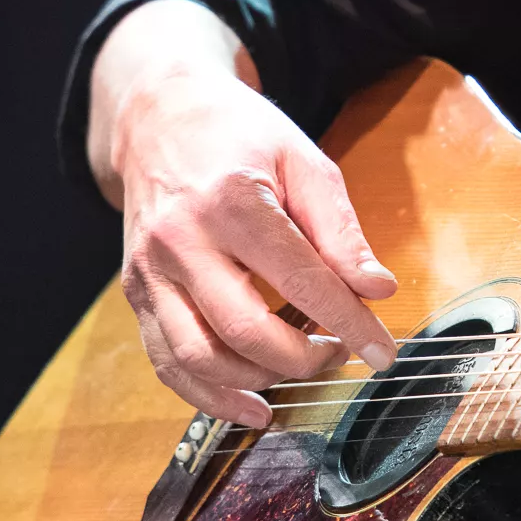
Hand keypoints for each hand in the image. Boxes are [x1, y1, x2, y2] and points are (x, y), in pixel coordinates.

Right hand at [92, 0, 397, 426]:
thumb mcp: (303, 160)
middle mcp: (180, 240)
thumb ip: (340, 229)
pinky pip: (166, 362)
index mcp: (230, 201)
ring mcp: (149, 271)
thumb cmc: (240, 135)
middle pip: (244, 330)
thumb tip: (377, 290)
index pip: (301, 280)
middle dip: (303, 359)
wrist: (160, 115)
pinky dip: (208, 396)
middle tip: (340, 356)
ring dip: (257, 383)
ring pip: (198, 358)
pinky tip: (250, 405)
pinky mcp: (136, 292)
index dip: (350, 324)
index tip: (384, 352)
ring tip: (301, 375)